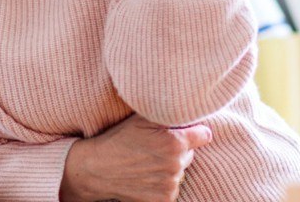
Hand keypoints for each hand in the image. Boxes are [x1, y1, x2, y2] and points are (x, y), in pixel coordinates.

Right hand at [59, 114, 212, 201]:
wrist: (96, 169)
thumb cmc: (118, 139)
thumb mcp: (141, 117)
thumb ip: (167, 112)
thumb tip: (188, 106)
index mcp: (175, 142)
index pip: (204, 135)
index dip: (195, 131)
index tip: (188, 131)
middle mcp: (176, 165)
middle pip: (190, 154)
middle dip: (178, 149)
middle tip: (155, 147)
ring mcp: (170, 185)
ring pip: (180, 172)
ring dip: (170, 167)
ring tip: (147, 162)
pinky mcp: (163, 200)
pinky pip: (172, 189)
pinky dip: (163, 184)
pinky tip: (147, 177)